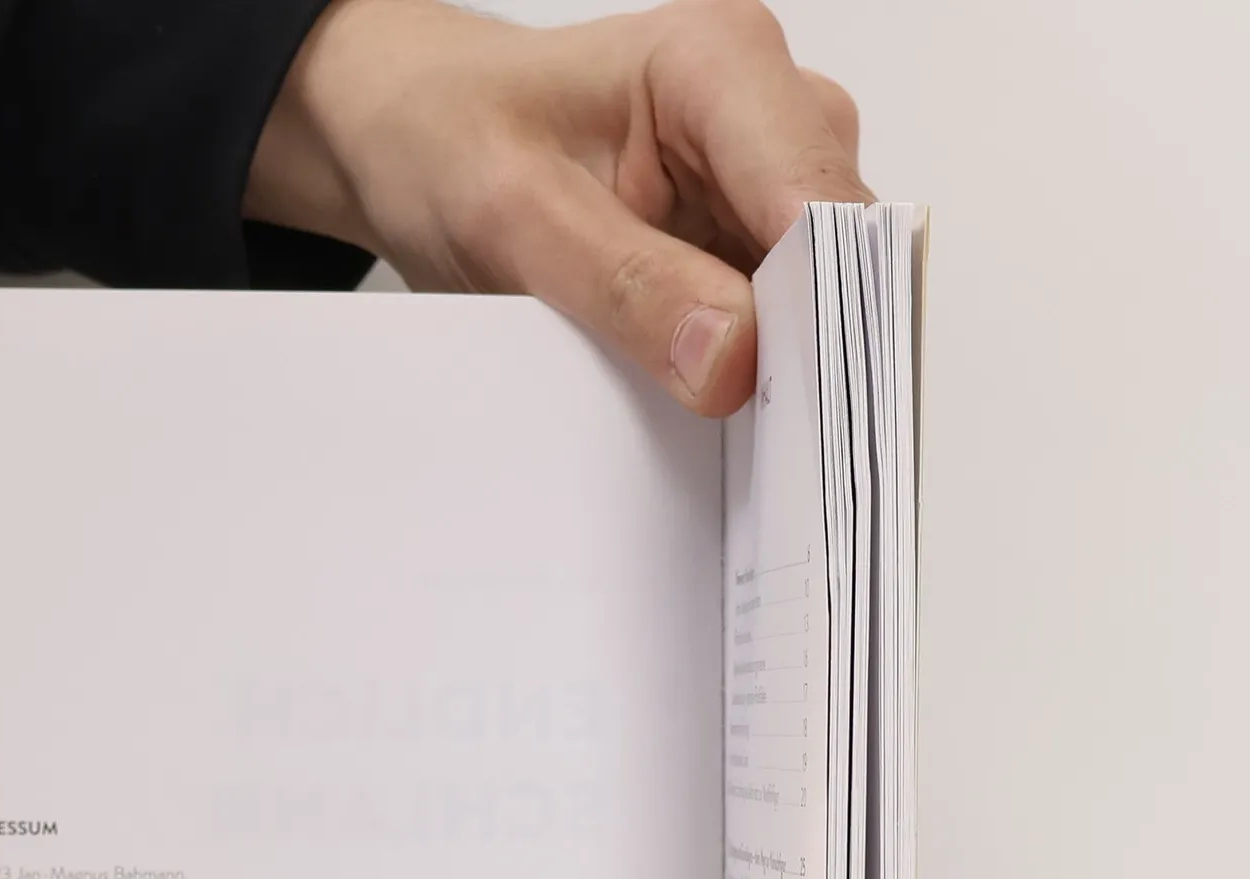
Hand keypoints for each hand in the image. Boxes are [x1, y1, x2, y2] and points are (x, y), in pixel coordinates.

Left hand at [249, 0, 868, 414]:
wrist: (412, 139)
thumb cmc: (449, 138)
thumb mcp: (511, 215)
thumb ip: (625, 284)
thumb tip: (733, 357)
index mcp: (719, 65)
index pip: (816, 200)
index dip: (824, 307)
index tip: (798, 401)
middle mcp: (764, 114)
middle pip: (836, 253)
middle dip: (806, 349)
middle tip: (760, 443)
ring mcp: (759, 183)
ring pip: (816, 297)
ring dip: (778, 369)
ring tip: (724, 430)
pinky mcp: (740, 243)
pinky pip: (774, 322)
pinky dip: (749, 373)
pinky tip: (710, 410)